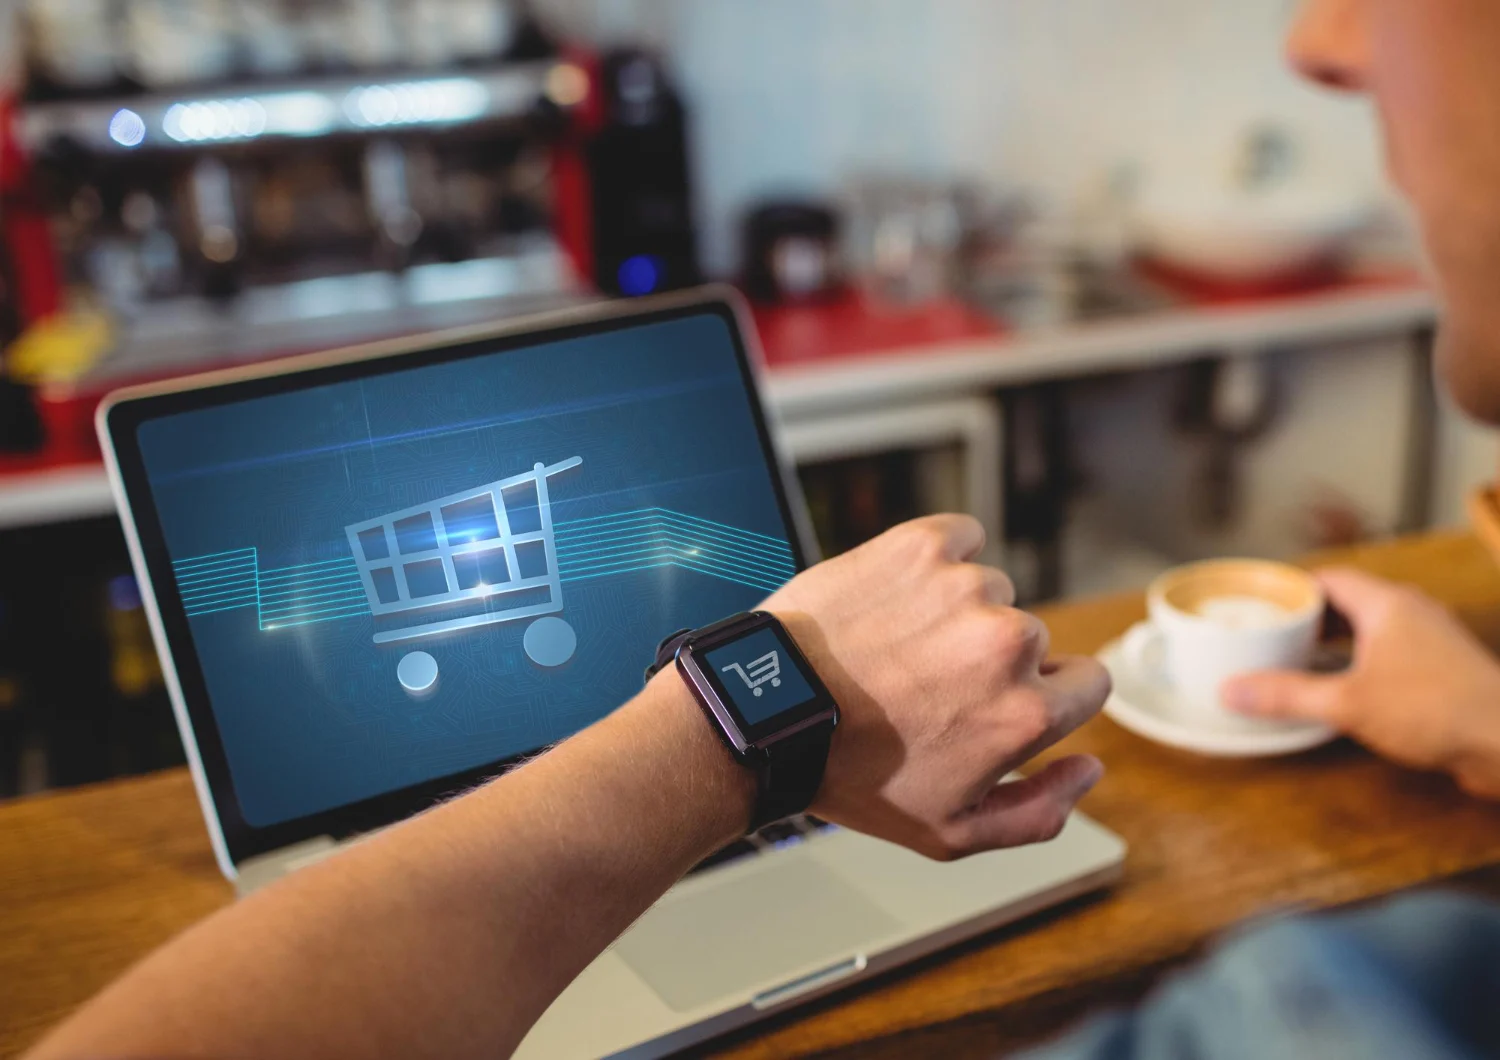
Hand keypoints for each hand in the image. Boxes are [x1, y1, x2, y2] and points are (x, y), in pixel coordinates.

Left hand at [761, 515, 1108, 860]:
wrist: (767, 713)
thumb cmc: (851, 776)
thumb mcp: (951, 832)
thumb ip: (1039, 811)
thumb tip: (1089, 768)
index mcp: (1027, 711)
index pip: (1089, 682)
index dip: (1044, 696)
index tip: (994, 700)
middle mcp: (1007, 642)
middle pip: (1033, 640)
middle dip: (989, 661)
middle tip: (922, 685)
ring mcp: (965, 587)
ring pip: (989, 593)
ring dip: (955, 614)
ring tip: (893, 647)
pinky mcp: (921, 545)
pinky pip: (959, 539)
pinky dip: (935, 561)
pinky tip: (894, 597)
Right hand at [1223, 568, 1499, 796]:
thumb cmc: (1437, 711)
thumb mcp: (1347, 703)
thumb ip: (1287, 694)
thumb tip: (1232, 689)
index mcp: (1388, 604)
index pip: (1329, 578)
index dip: (1292, 588)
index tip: (1260, 604)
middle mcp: (1412, 613)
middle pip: (1349, 602)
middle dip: (1308, 618)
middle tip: (1270, 635)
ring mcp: (1432, 641)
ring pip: (1371, 629)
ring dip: (1335, 643)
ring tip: (1298, 661)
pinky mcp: (1444, 671)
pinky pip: (1390, 654)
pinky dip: (1359, 663)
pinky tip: (1343, 689)